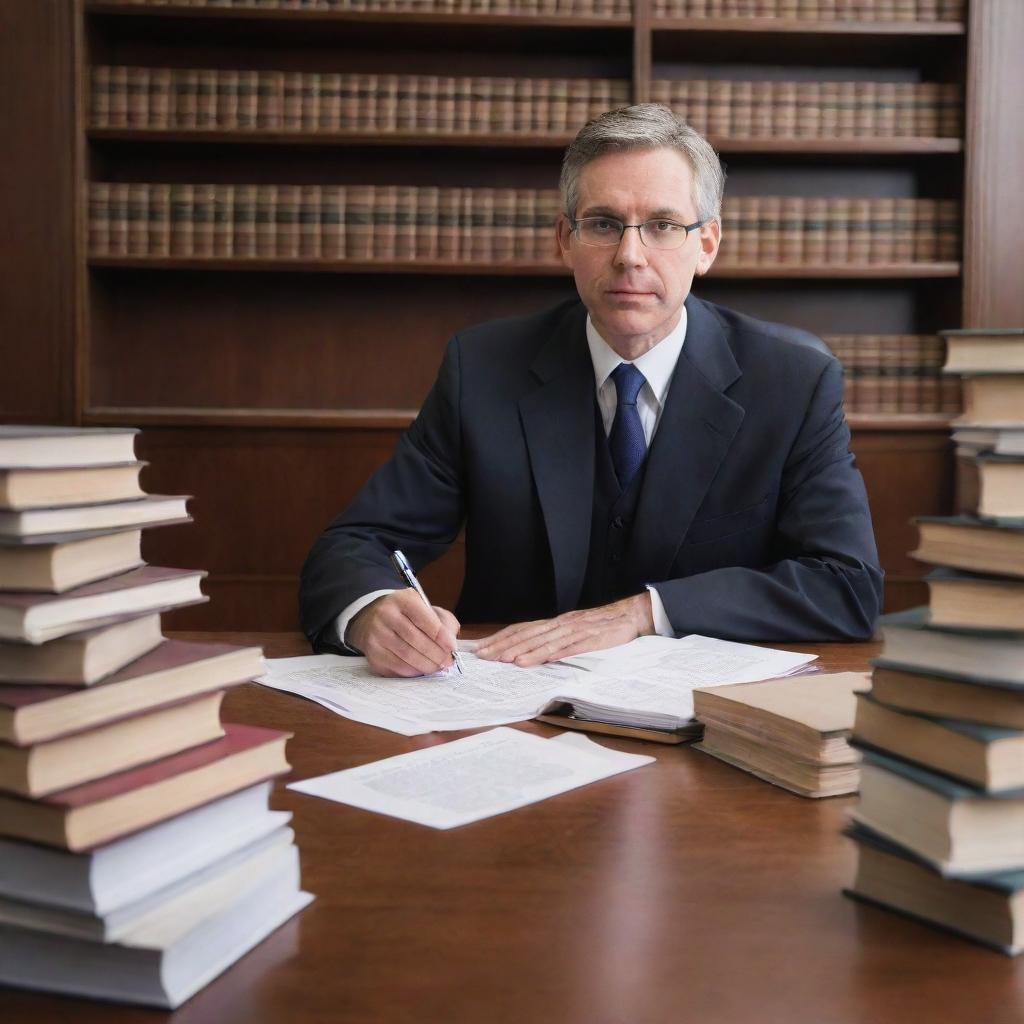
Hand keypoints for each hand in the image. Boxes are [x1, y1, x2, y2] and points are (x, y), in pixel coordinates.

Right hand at [347, 590, 460, 677]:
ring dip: (426, 665)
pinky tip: (420, 669)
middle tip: (447, 662)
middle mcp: (385, 615)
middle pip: (415, 639)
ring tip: (437, 667)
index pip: (425, 620)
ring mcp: (375, 634)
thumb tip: (450, 644)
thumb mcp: (425, 607)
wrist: (372, 618)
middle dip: (436, 654)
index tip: (452, 647)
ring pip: (406, 655)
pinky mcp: (371, 653)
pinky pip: (396, 667)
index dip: (441, 636)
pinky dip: (412, 671)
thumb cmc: (406, 615)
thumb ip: (443, 621)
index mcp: (402, 600)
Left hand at [475, 594, 655, 666]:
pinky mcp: (593, 639)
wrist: (630, 614)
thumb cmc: (600, 625)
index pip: (521, 629)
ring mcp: (577, 631)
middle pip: (529, 635)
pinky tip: (546, 659)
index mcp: (554, 623)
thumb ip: (552, 638)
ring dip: (528, 651)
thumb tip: (526, 651)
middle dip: (505, 646)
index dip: (500, 638)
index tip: (481, 648)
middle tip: (485, 656)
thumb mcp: (572, 629)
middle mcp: (561, 624)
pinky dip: (559, 652)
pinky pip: (573, 646)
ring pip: (547, 641)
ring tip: (510, 661)